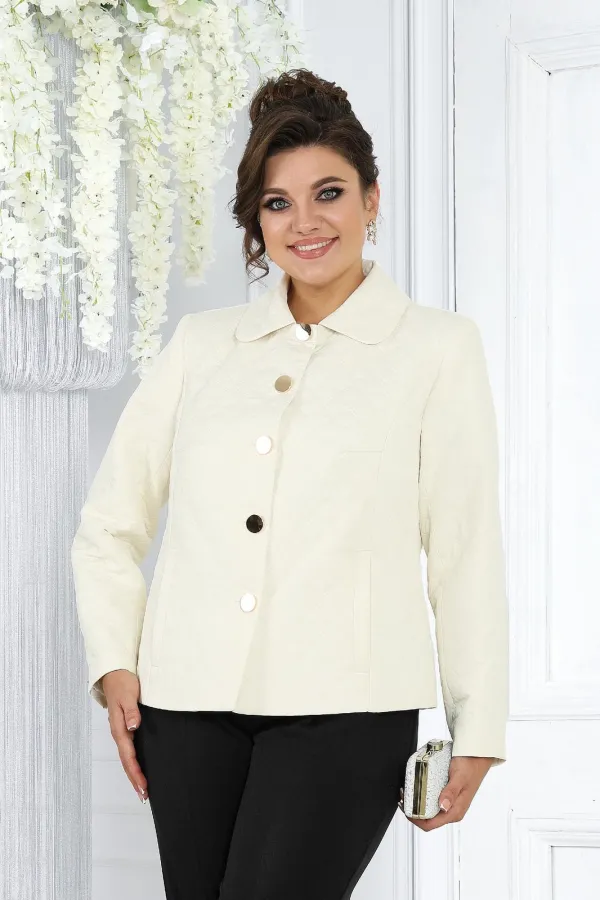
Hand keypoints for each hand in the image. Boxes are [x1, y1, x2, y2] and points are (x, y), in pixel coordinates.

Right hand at [102, 669, 147, 803]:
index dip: (136, 772)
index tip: (143, 786)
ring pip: (127, 757)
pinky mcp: (125, 728)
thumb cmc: (122, 684)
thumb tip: (133, 727)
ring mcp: (121, 731)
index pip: (128, 756)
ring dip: (134, 773)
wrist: (114, 674)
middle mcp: (119, 733)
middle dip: (135, 779)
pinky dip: (134, 762)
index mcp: (119, 728)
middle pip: (127, 761)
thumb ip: (132, 711)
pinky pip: (129, 749)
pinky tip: (139, 768)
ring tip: (142, 789)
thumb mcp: (129, 695)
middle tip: (144, 796)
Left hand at [400, 756, 493, 830]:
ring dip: (416, 804)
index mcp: (455, 811)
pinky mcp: (447, 797)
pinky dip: (422, 797)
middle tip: (403, 797)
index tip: (405, 807)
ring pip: (429, 811)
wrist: (477, 757)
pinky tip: (417, 789)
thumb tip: (443, 807)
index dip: (415, 819)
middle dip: (413, 811)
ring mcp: (449, 804)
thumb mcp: (458, 778)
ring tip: (407, 792)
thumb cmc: (470, 766)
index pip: (430, 824)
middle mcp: (452, 811)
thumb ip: (451, 792)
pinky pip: (432, 802)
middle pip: (427, 819)